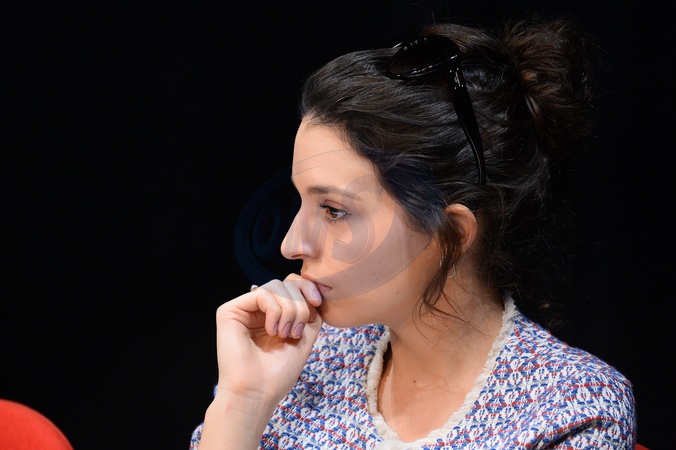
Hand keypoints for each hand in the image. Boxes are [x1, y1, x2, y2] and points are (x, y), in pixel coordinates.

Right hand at [213, 273, 322, 404]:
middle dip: (300, 305)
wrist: (257, 392)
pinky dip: (274, 312)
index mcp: (274, 314)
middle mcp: (258, 310)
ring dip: (289, 310)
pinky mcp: (230, 311)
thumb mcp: (305, 336)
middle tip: (296, 332)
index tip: (318, 303)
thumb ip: (310, 312)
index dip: (308, 288)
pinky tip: (272, 331)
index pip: (292, 285)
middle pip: (286, 283)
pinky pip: (261, 294)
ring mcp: (244, 309)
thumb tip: (313, 291)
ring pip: (276, 286)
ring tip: (285, 334)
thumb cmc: (278, 372)